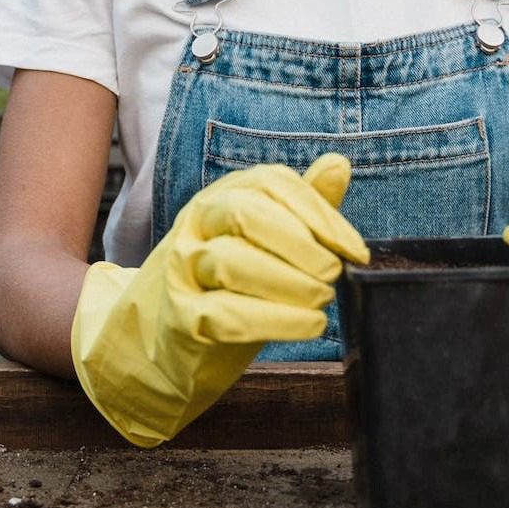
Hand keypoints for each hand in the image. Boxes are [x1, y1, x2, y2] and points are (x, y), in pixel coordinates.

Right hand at [71, 155, 367, 446]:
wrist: (154, 343)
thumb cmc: (225, 287)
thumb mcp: (264, 240)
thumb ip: (302, 205)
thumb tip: (338, 164)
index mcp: (223, 197)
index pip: (272, 184)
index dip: (320, 214)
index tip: (354, 249)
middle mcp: (198, 225)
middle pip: (246, 213)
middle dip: (300, 242)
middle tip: (333, 273)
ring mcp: (183, 270)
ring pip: (232, 262)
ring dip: (289, 282)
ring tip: (323, 300)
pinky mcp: (180, 319)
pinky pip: (223, 314)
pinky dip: (274, 320)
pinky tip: (307, 324)